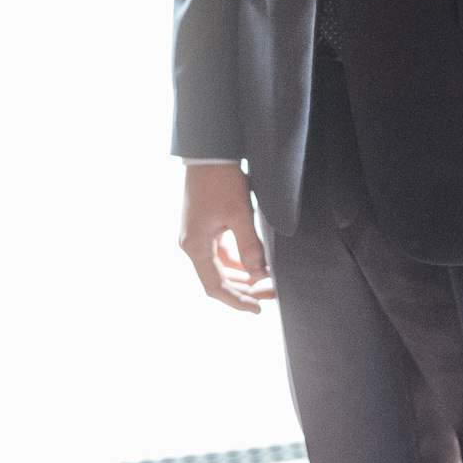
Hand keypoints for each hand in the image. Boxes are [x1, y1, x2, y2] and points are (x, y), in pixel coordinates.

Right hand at [179, 163, 273, 313]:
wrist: (210, 154)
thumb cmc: (222, 182)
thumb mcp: (241, 216)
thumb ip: (250, 248)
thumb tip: (260, 276)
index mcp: (195, 247)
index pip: (215, 287)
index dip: (236, 301)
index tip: (258, 309)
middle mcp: (191, 245)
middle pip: (217, 280)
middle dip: (244, 290)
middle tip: (271, 294)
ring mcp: (196, 236)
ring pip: (220, 267)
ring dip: (242, 276)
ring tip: (267, 282)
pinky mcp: (203, 227)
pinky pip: (220, 253)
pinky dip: (237, 262)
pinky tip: (256, 264)